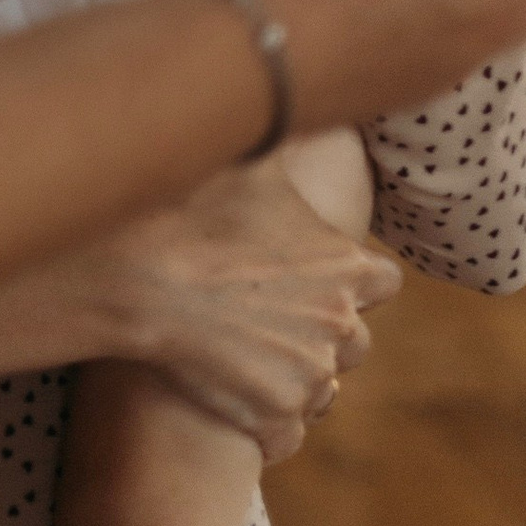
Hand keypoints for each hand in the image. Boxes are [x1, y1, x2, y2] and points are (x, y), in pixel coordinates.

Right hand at [0, 163, 403, 458]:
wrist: (140, 279)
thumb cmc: (193, 208)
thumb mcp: (251, 159)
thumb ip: (289, 135)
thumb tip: (303, 89)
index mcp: (346, 267)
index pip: (385, 281)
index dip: (355, 277)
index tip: (324, 273)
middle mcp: (339, 326)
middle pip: (357, 340)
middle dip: (325, 330)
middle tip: (275, 314)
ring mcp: (307, 378)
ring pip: (322, 390)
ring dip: (295, 375)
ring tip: (249, 355)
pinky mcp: (272, 417)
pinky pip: (285, 435)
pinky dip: (265, 423)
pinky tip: (232, 400)